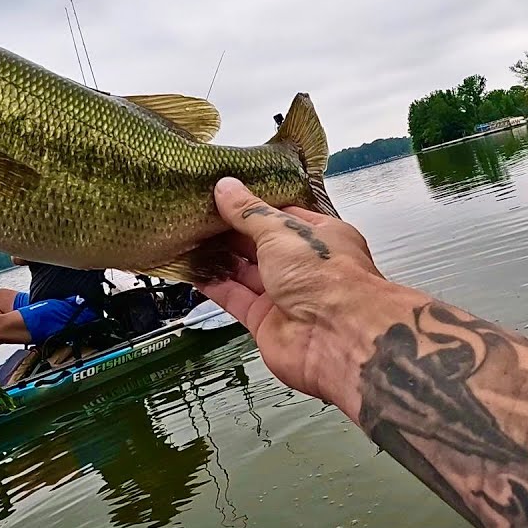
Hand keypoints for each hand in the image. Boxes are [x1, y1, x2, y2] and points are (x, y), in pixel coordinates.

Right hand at [197, 177, 396, 413]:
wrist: (338, 338)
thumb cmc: (329, 279)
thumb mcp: (282, 232)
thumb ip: (250, 212)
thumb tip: (228, 189)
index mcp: (321, 237)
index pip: (283, 216)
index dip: (253, 206)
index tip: (223, 196)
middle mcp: (306, 267)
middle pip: (262, 245)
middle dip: (232, 232)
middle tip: (198, 216)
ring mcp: (286, 295)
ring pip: (246, 273)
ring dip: (220, 258)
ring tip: (190, 240)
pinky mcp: (267, 322)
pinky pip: (236, 299)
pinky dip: (215, 286)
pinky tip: (194, 272)